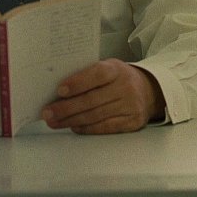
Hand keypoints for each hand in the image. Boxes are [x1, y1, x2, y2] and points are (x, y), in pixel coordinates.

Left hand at [41, 59, 164, 133]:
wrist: (149, 90)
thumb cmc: (119, 78)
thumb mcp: (108, 68)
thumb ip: (88, 75)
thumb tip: (58, 90)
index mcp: (117, 69)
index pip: (96, 75)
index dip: (77, 83)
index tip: (59, 90)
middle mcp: (126, 87)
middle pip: (92, 100)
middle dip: (66, 108)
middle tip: (48, 112)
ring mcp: (130, 106)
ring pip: (96, 116)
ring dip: (71, 120)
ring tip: (54, 121)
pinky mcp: (132, 122)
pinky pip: (105, 127)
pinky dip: (86, 128)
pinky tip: (73, 127)